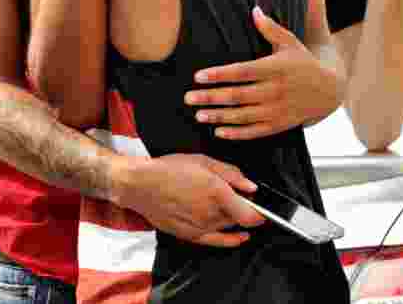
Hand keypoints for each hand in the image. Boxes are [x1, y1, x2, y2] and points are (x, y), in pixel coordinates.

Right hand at [114, 153, 263, 246]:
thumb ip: (230, 173)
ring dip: (233, 219)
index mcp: (217, 191)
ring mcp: (201, 226)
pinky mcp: (191, 235)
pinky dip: (231, 240)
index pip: (251, 214)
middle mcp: (212, 213)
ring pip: (229, 227)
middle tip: (237, 197)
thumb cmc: (168, 169)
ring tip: (223, 205)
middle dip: (244, 209)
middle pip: (240, 218)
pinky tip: (239, 237)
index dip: (261, 212)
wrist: (140, 185)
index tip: (262, 207)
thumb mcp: (202, 160)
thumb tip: (251, 186)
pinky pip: (218, 242)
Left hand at [184, 7, 343, 138]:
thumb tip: (254, 9)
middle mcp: (276, 91)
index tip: (197, 76)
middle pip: (238, 96)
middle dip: (211, 98)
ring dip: (219, 116)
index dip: (219, 75)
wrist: (329, 90)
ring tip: (198, 115)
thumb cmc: (303, 62)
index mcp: (276, 69)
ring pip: (244, 116)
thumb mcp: (290, 43)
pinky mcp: (280, 124)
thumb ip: (270, 29)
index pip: (242, 72)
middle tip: (188, 98)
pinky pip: (256, 132)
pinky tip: (218, 132)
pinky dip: (237, 134)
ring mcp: (278, 110)